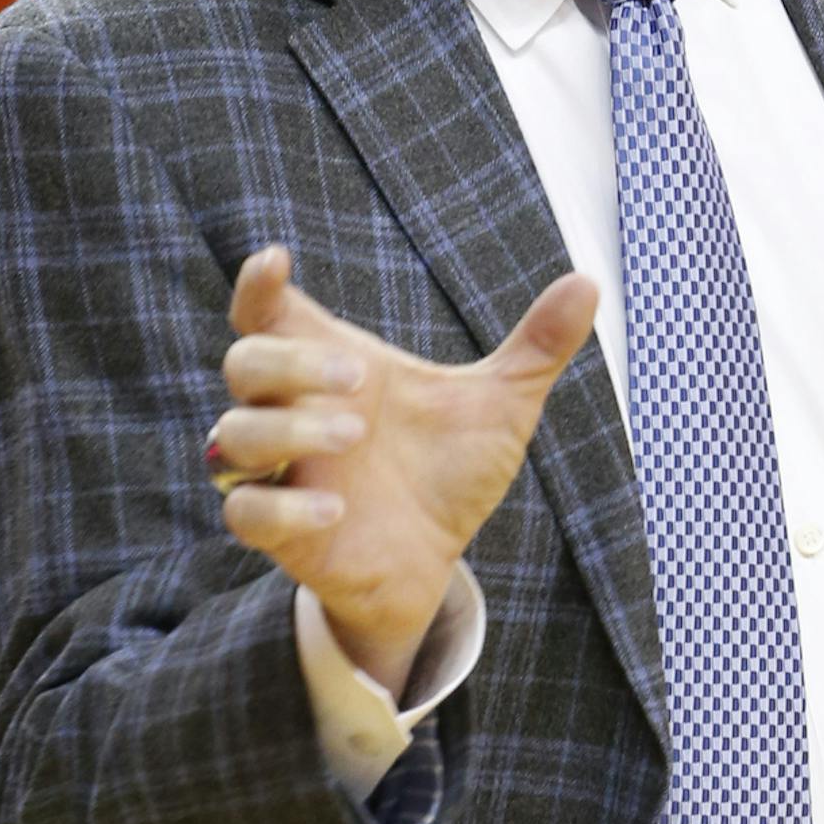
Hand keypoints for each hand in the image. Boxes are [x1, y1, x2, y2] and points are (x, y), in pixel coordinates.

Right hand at [211, 244, 596, 696]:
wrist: (436, 561)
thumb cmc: (448, 472)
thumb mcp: (501, 407)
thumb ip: (537, 348)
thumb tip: (589, 283)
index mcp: (331, 366)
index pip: (266, 314)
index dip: (257, 285)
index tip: (276, 261)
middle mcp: (293, 412)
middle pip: (246, 363)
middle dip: (290, 361)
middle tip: (359, 378)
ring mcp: (281, 472)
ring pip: (234, 435)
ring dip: (287, 428)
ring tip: (356, 434)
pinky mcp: (279, 532)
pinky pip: (245, 512)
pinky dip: (282, 506)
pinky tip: (336, 509)